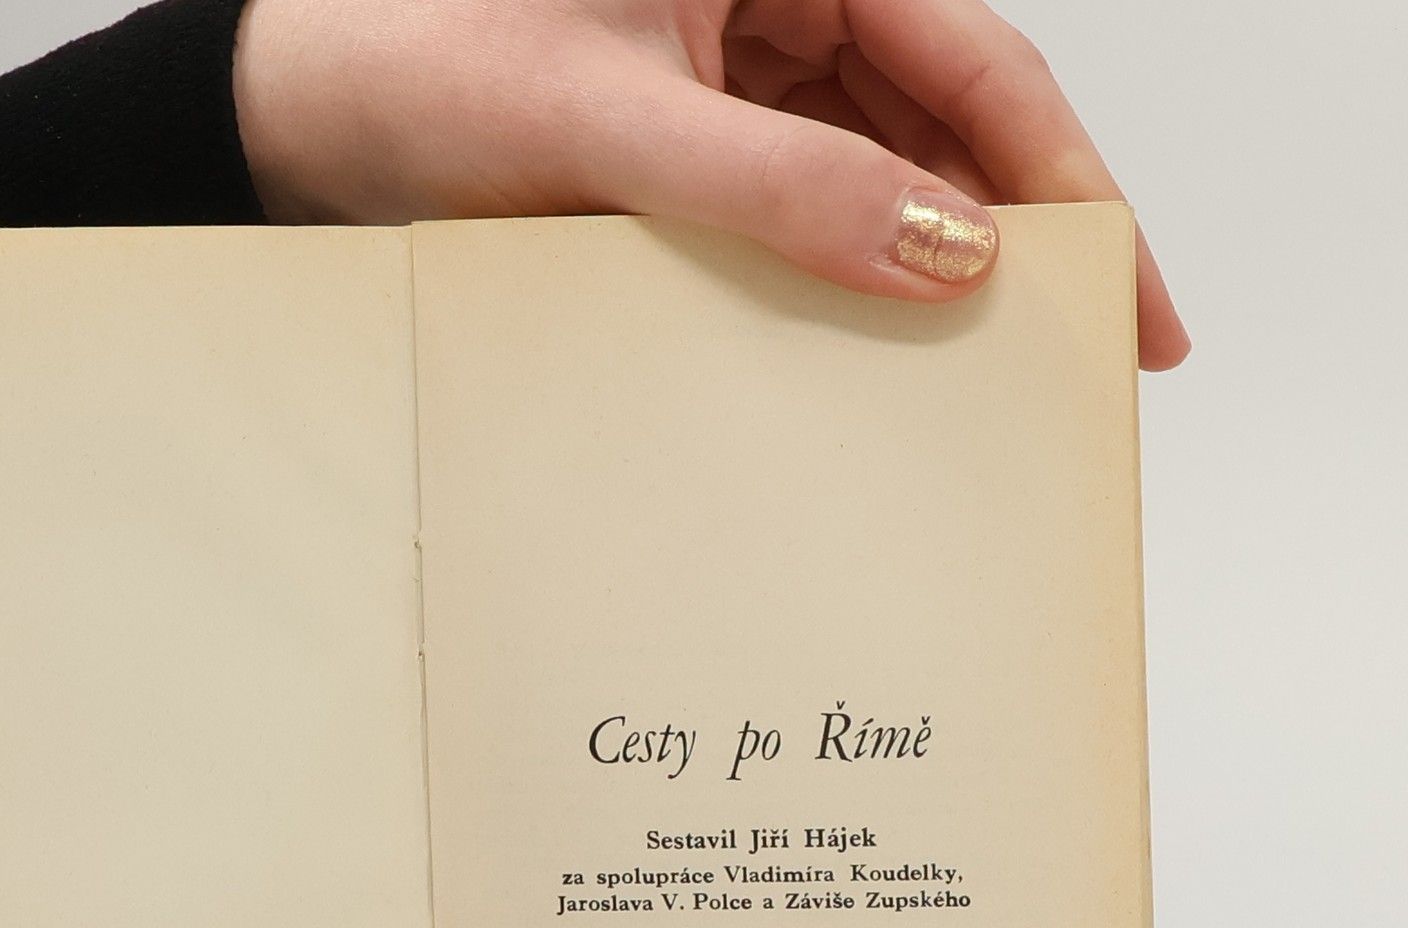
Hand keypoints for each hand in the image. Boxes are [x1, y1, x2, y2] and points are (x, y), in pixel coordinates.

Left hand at [234, 0, 1188, 369]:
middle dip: (1022, 239)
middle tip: (1088, 364)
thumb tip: (946, 251)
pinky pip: (798, 213)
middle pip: (948, 125)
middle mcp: (779, 3)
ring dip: (932, 271)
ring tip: (991, 381)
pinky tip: (870, 352)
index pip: (979, 67)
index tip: (1129, 300)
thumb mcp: (613, 129)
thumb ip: (779, 187)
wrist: (306, 120)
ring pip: (879, 175)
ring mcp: (738, 81)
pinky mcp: (692, 150)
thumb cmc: (424, 67)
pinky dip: (839, 281)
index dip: (1071, 186)